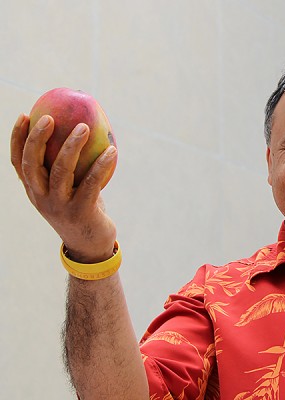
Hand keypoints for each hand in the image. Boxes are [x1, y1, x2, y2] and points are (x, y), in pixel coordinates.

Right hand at [10, 114, 117, 261]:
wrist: (91, 246)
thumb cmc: (81, 210)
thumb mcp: (68, 190)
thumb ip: (67, 168)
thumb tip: (79, 131)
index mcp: (34, 191)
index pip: (18, 162)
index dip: (17, 138)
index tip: (25, 115)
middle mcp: (42, 198)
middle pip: (32, 163)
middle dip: (38, 138)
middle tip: (50, 117)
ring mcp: (60, 206)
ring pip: (61, 170)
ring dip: (72, 146)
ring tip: (84, 127)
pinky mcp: (81, 212)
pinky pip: (92, 182)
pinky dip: (101, 164)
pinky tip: (112, 150)